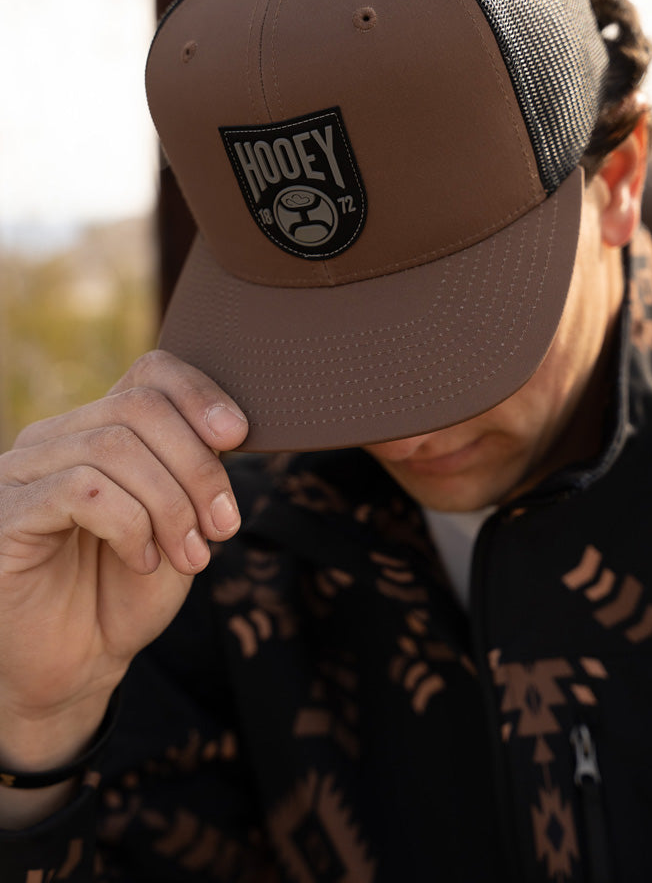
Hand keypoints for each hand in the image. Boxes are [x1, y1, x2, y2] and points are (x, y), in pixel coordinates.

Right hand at [0, 351, 247, 771]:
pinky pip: (82, 491)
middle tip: (222, 525)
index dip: (200, 393)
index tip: (241, 435)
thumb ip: (195, 472)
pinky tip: (143, 561)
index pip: (149, 371)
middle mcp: (55, 438)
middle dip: (197, 466)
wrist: (76, 666)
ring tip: (190, 555)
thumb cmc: (126, 591)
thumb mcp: (179, 524)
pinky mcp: (6, 514)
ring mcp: (23, 472)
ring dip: (171, 504)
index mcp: (98, 429)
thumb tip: (230, 427)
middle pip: (140, 407)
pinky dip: (130, 525)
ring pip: (115, 448)